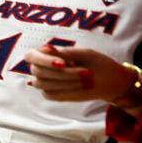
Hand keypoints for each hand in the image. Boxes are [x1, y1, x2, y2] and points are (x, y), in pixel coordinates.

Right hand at [24, 44, 138, 103]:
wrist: (110, 80)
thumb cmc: (96, 63)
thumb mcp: (85, 54)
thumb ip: (65, 52)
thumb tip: (45, 48)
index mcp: (47, 54)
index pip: (31, 56)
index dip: (44, 60)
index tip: (63, 63)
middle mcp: (42, 68)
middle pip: (37, 71)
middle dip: (62, 73)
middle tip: (86, 72)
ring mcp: (45, 82)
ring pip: (42, 83)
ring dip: (65, 81)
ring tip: (86, 79)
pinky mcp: (51, 94)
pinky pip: (50, 94)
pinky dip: (66, 90)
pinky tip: (81, 86)